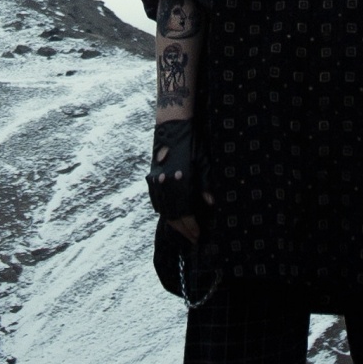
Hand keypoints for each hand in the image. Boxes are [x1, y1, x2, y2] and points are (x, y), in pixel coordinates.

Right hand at [146, 120, 213, 241]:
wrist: (172, 125)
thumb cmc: (192, 143)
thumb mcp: (204, 162)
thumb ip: (207, 184)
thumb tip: (211, 204)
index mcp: (180, 181)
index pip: (185, 213)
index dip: (192, 227)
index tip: (198, 235)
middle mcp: (165, 184)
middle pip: (173, 215)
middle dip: (183, 230)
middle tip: (192, 238)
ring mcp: (156, 181)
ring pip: (163, 210)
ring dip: (173, 223)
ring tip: (183, 231)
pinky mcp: (151, 177)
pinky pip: (156, 201)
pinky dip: (164, 211)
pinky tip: (170, 215)